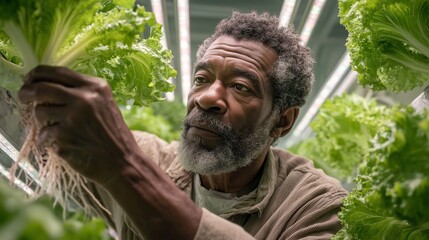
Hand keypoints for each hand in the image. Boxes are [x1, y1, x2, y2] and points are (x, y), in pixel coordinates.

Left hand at [19, 65, 137, 183]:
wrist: (123, 162)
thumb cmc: (113, 135)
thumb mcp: (104, 104)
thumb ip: (82, 92)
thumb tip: (48, 84)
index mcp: (96, 87)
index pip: (57, 71)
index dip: (37, 74)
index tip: (29, 79)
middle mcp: (84, 98)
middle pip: (41, 87)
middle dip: (27, 92)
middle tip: (24, 96)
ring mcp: (73, 117)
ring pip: (39, 111)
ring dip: (43, 121)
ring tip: (59, 130)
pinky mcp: (64, 136)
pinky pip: (43, 134)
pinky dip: (48, 140)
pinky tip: (64, 144)